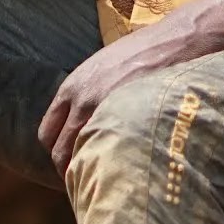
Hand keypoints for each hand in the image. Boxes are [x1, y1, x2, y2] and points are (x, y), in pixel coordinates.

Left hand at [38, 0, 223, 176]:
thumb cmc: (144, 52)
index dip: (56, 153)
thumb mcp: (104, 68)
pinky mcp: (128, 119)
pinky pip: (110, 153)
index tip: (68, 164)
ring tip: (102, 183)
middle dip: (67, 171)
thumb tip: (82, 123)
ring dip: (88, 172)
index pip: (47, 133)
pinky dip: (110, 165)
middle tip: (84, 183)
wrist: (176, 40)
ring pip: (82, 157)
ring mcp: (104, 110)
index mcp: (72, 87)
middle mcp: (81, 100)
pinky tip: (121, 170)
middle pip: (59, 152)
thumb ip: (87, 94)